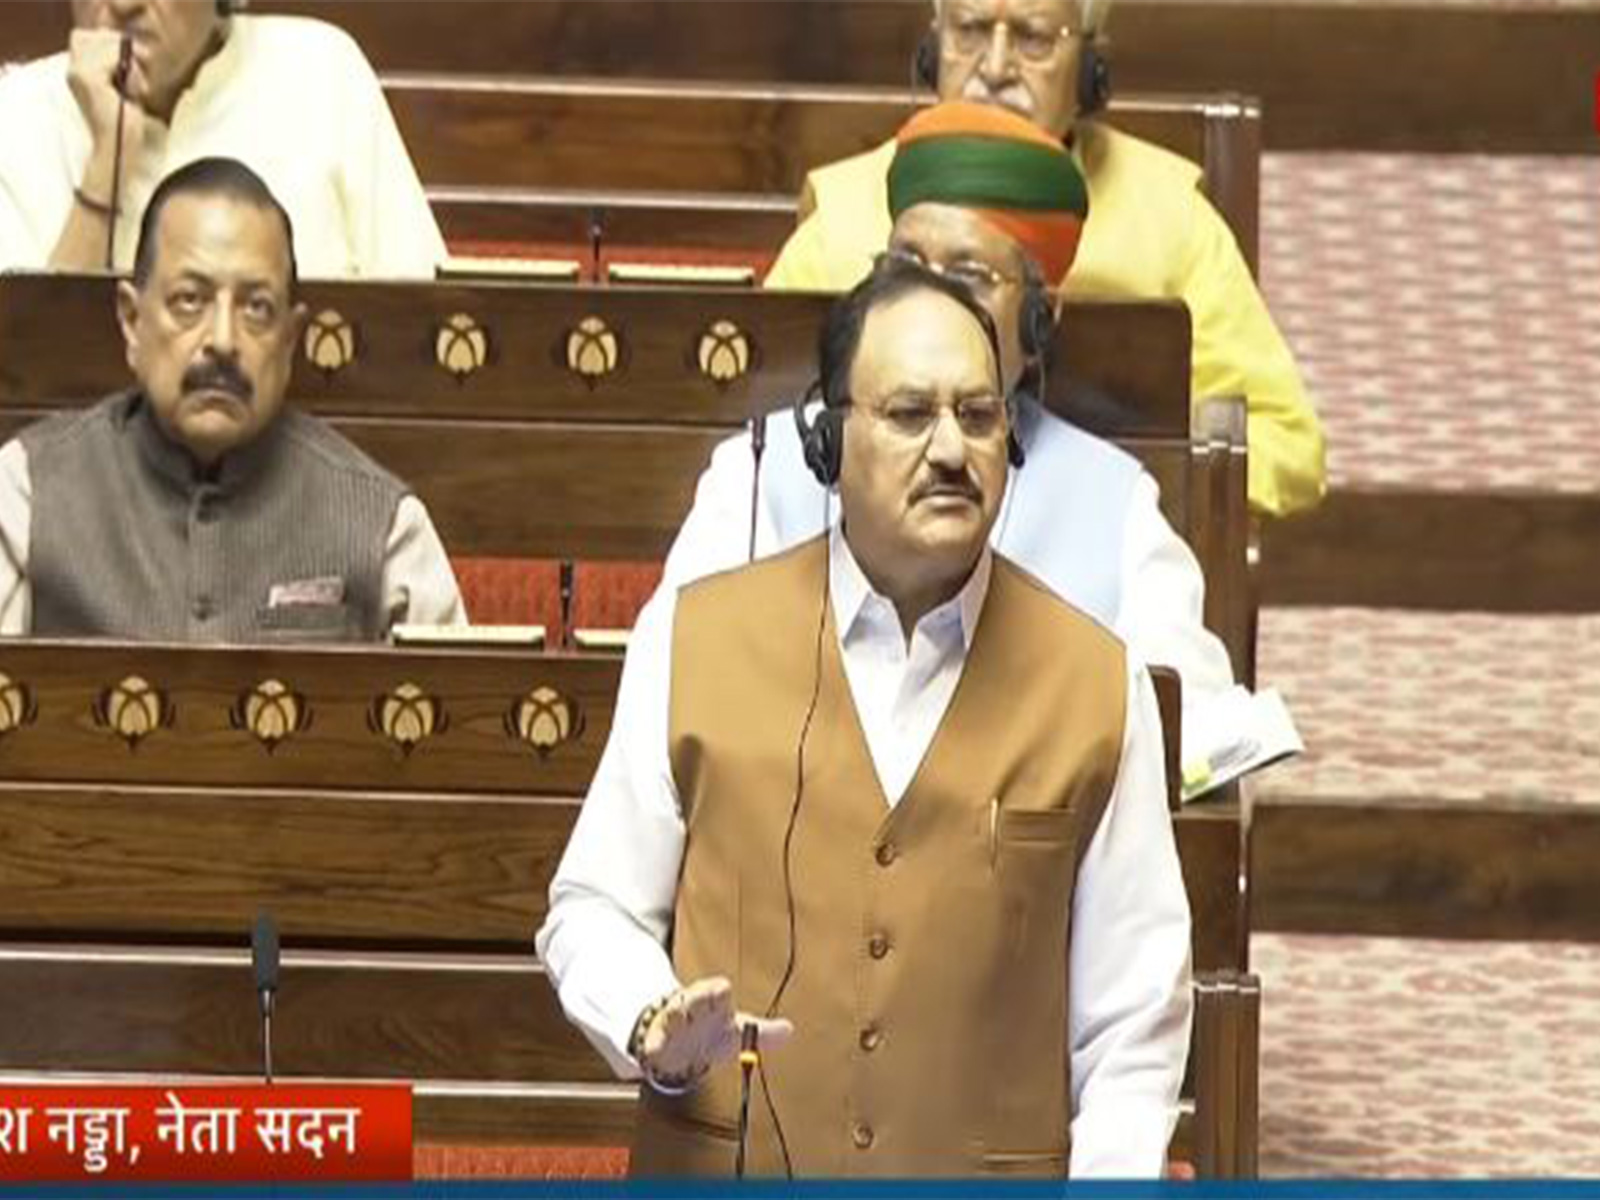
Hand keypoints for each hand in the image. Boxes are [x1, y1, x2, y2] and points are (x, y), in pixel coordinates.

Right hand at [66, 28, 148, 148]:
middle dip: (123, 51)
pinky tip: (134, 92)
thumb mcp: (123, 89)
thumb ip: (119, 67)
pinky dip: (131, 72)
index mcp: (78, 72)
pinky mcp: (89, 79)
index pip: (86, 37)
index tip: (132, 68)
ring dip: (130, 64)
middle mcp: (73, 71)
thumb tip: (131, 49)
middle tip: (138, 79)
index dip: (111, 45)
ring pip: (107, 44)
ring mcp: (78, 74)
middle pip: (97, 36)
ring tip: (136, 89)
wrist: (120, 146)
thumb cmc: (125, 122)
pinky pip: (113, 57)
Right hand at [637, 977, 793, 1086]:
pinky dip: (652, 1046)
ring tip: (674, 1019)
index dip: (718, 990)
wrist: (681, 1044)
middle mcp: (691, 1006)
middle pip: (691, 997)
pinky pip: (652, 1041)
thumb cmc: (712, 1034)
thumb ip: (762, 1033)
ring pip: (671, 1014)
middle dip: (692, 998)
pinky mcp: (656, 1039)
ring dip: (672, 1016)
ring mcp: (672, 1021)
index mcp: (713, 1001)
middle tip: (694, 1002)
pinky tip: (652, 1053)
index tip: (722, 990)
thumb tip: (789, 1030)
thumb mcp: (737, 1033)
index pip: (717, 990)